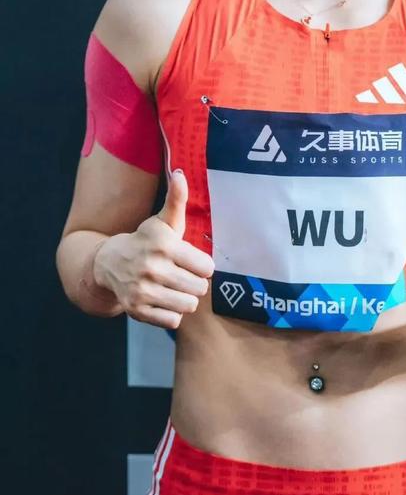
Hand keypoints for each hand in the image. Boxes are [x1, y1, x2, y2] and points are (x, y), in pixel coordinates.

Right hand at [93, 169, 213, 329]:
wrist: (109, 263)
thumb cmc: (146, 241)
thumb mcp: (162, 221)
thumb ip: (176, 200)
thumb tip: (181, 174)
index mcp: (163, 244)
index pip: (207, 267)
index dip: (202, 265)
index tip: (191, 261)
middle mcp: (152, 268)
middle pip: (200, 288)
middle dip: (195, 283)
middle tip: (182, 276)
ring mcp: (143, 291)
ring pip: (188, 305)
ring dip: (185, 299)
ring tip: (174, 288)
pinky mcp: (136, 310)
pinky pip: (173, 320)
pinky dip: (172, 313)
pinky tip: (163, 300)